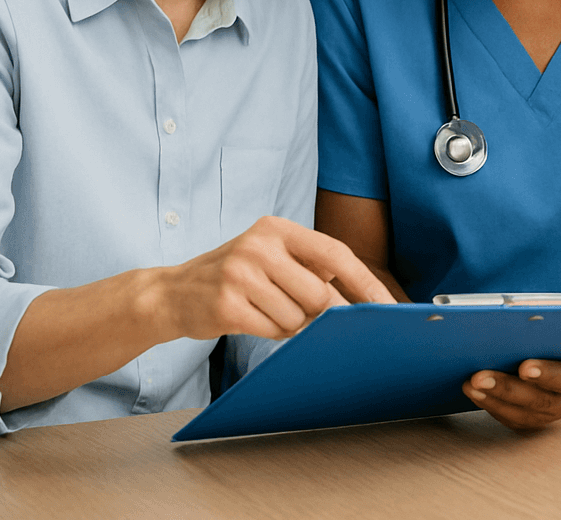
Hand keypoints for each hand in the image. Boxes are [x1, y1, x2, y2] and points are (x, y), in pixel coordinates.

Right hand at [151, 215, 394, 341]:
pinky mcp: (226, 305)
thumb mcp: (273, 257)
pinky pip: (272, 330)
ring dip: (290, 324)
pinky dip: (271, 332)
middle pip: (319, 293)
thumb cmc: (237, 277)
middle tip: (300, 310)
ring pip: (297, 316)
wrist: (173, 292)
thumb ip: (313, 269)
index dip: (365, 283)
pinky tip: (252, 319)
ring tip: (265, 309)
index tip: (387, 306)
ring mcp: (239, 274)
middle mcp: (259, 245)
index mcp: (278, 228)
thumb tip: (364, 301)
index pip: (336, 254)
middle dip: (319, 313)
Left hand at [464, 328, 560, 429]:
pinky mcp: (553, 415)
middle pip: (549, 401)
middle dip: (510, 391)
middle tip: (479, 377)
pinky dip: (501, 411)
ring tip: (472, 386)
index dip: (550, 374)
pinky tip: (479, 396)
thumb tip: (530, 314)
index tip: (523, 367)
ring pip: (535, 416)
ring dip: (499, 403)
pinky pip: (527, 422)